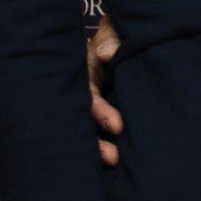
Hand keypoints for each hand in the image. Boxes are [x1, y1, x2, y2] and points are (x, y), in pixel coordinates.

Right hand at [88, 14, 124, 166]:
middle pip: (83, 121)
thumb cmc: (112, 39)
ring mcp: (89, 108)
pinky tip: (114, 165)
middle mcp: (82, 95)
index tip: (118, 126)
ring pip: (88, 132)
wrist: (117, 44)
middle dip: (95, 141)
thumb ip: (111, 39)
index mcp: (82, 76)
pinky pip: (97, 135)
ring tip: (114, 162)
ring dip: (98, 149)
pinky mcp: (99, 119)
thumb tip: (108, 54)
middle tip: (113, 157)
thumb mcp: (110, 34)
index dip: (100, 112)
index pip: (88, 97)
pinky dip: (101, 149)